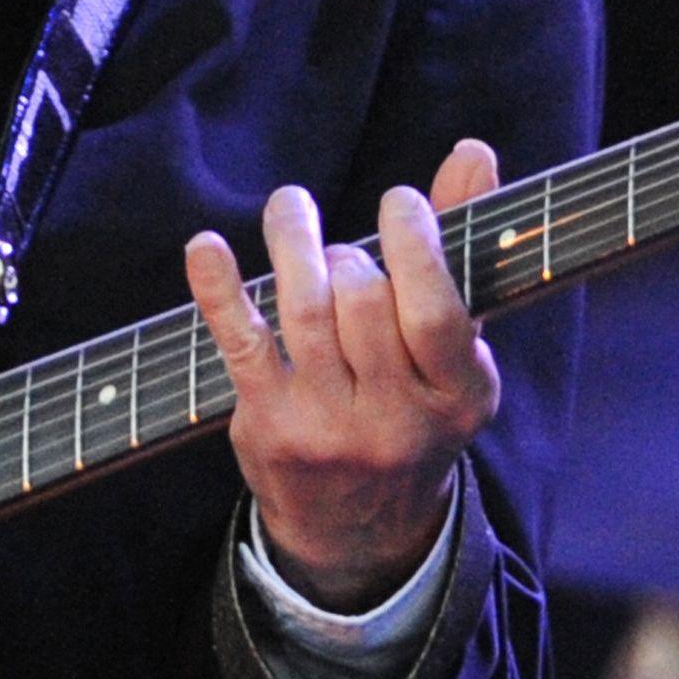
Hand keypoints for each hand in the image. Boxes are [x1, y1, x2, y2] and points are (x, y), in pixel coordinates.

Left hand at [190, 139, 502, 610]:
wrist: (359, 527)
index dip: (415, 243)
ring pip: (304, 312)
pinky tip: (206, 246)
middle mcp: (397, 420)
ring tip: (292, 206)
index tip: (399, 200)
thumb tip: (472, 151)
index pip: (436, 311)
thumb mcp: (455, 348)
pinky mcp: (268, 427)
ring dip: (292, 243)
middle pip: (364, 304)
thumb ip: (464, 249)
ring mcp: (329, 427)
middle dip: (350, 254)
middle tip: (343, 249)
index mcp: (459, 397)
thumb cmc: (412, 406)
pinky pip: (240, 343)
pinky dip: (219, 288)